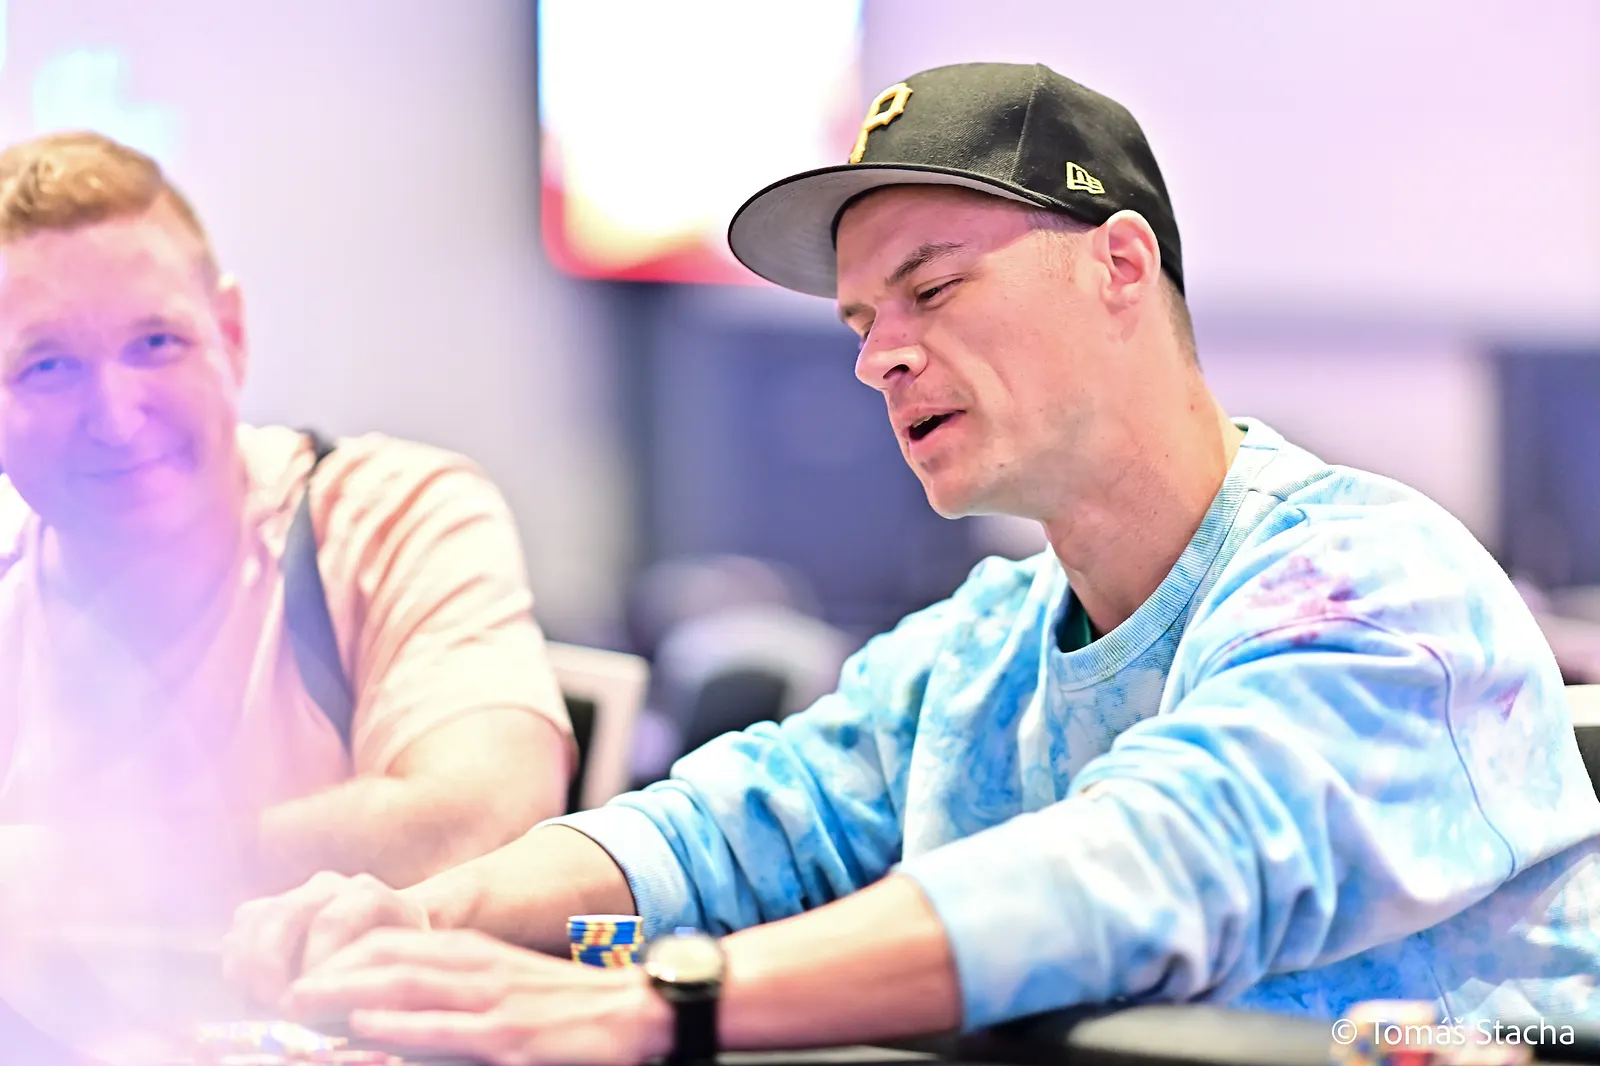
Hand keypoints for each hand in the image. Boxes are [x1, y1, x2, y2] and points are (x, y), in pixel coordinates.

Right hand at [221, 871, 429, 1007]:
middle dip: (273, 965)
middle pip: (287, 913)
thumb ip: (366, 982)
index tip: (306, 1005)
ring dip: (251, 964)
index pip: (332, 923)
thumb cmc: (389, 967)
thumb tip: (331, 999)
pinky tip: (248, 991)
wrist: (385, 945)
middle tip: (275, 1006)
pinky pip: (243, 924)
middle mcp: (331, 886)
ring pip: (259, 916)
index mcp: (368, 896)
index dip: (313, 965)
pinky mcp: (271, 907)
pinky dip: (238, 958)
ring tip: (260, 1003)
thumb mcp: (391, 974)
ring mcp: (297, 893)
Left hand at [286, 927, 673, 1065]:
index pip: (397, 942)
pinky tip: (366, 1027)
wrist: (636, 1010)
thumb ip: (459, 986)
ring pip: (406, 988)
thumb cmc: (569, 1006)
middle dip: (331, 973)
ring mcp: (492, 1002)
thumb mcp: (509, 982)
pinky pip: (445, 1029)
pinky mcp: (509, 1038)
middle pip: (390, 960)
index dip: (345, 953)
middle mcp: (477, 969)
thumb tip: (398, 1001)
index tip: (302, 969)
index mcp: (476, 954)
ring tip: (301, 1005)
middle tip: (282, 991)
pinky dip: (401, 1026)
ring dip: (348, 994)